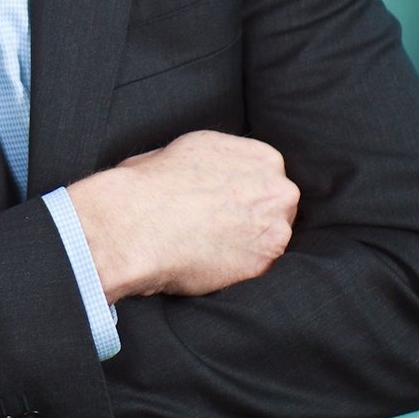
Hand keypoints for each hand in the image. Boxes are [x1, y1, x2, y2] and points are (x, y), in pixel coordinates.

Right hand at [65, 130, 299, 301]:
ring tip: (213, 247)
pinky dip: (238, 268)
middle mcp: (278, 190)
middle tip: (222, 228)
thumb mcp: (190, 148)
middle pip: (277, 207)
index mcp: (263, 157)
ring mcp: (275, 229)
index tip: (229, 204)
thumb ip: (219, 162)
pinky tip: (211, 262)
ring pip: (270, 239)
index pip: (267, 177)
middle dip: (254, 217)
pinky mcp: (263, 264)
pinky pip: (257, 267)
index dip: (246, 192)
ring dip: (248, 244)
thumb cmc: (153, 183)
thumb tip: (214, 173)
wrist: (140, 222)